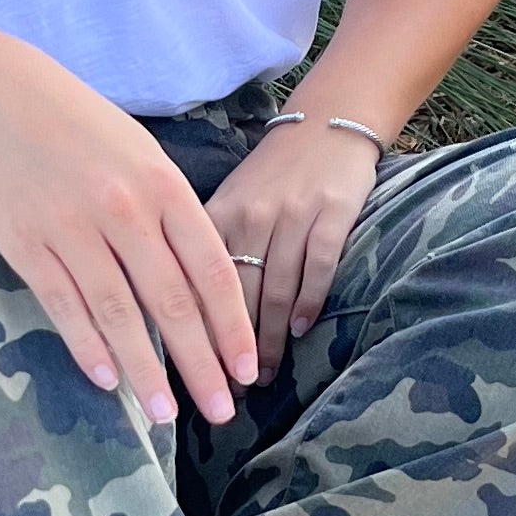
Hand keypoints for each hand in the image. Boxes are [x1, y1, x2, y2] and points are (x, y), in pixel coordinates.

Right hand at [0, 48, 257, 425]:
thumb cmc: (75, 125)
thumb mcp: (139, 154)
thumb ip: (171, 212)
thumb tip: (203, 280)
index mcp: (163, 185)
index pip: (212, 271)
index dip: (233, 328)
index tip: (247, 370)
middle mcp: (124, 209)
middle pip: (173, 303)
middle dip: (201, 365)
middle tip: (220, 413)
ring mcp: (72, 227)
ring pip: (119, 314)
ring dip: (145, 370)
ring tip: (165, 415)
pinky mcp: (25, 242)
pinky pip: (64, 305)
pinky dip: (87, 346)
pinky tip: (107, 381)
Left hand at [208, 117, 378, 375]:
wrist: (325, 123)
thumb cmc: (271, 173)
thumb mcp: (228, 201)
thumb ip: (206, 248)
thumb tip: (183, 315)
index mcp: (214, 214)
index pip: (195, 283)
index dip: (193, 333)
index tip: (190, 374)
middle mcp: (249, 215)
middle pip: (234, 296)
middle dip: (229, 350)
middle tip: (228, 392)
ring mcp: (292, 214)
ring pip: (274, 289)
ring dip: (269, 340)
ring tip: (264, 376)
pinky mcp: (331, 213)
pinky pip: (317, 267)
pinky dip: (308, 303)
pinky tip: (301, 332)